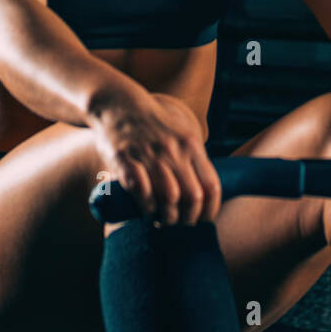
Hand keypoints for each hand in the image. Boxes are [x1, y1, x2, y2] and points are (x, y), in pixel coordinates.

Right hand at [87, 85, 220, 224]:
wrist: (118, 104)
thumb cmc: (152, 125)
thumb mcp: (181, 134)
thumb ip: (193, 159)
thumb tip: (205, 194)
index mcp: (191, 143)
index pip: (211, 185)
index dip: (210, 210)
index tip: (204, 223)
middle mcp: (173, 149)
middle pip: (192, 196)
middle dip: (188, 220)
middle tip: (180, 227)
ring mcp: (150, 154)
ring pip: (169, 196)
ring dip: (167, 216)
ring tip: (162, 222)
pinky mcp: (125, 158)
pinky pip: (141, 190)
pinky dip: (146, 206)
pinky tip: (145, 210)